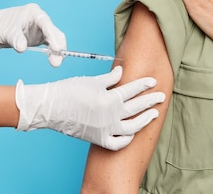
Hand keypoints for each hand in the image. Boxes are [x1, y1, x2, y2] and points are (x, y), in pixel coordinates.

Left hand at [0, 2, 66, 66]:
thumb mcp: (4, 31)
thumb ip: (15, 38)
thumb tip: (23, 48)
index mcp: (33, 13)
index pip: (47, 24)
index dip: (54, 36)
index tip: (57, 48)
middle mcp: (38, 20)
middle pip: (53, 32)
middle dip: (57, 46)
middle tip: (57, 61)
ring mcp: (38, 30)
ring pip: (53, 39)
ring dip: (55, 51)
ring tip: (55, 63)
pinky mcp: (35, 39)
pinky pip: (47, 46)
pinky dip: (50, 52)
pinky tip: (52, 60)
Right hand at [15, 66, 164, 149]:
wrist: (50, 108)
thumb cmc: (69, 91)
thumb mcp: (92, 81)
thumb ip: (111, 78)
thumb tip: (122, 71)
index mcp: (110, 98)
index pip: (133, 90)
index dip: (145, 84)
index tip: (154, 81)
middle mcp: (110, 115)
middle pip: (137, 107)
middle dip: (151, 101)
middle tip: (162, 97)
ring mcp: (105, 129)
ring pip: (132, 127)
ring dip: (145, 120)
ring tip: (153, 114)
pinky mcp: (98, 139)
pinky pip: (117, 143)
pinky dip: (127, 139)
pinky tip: (132, 133)